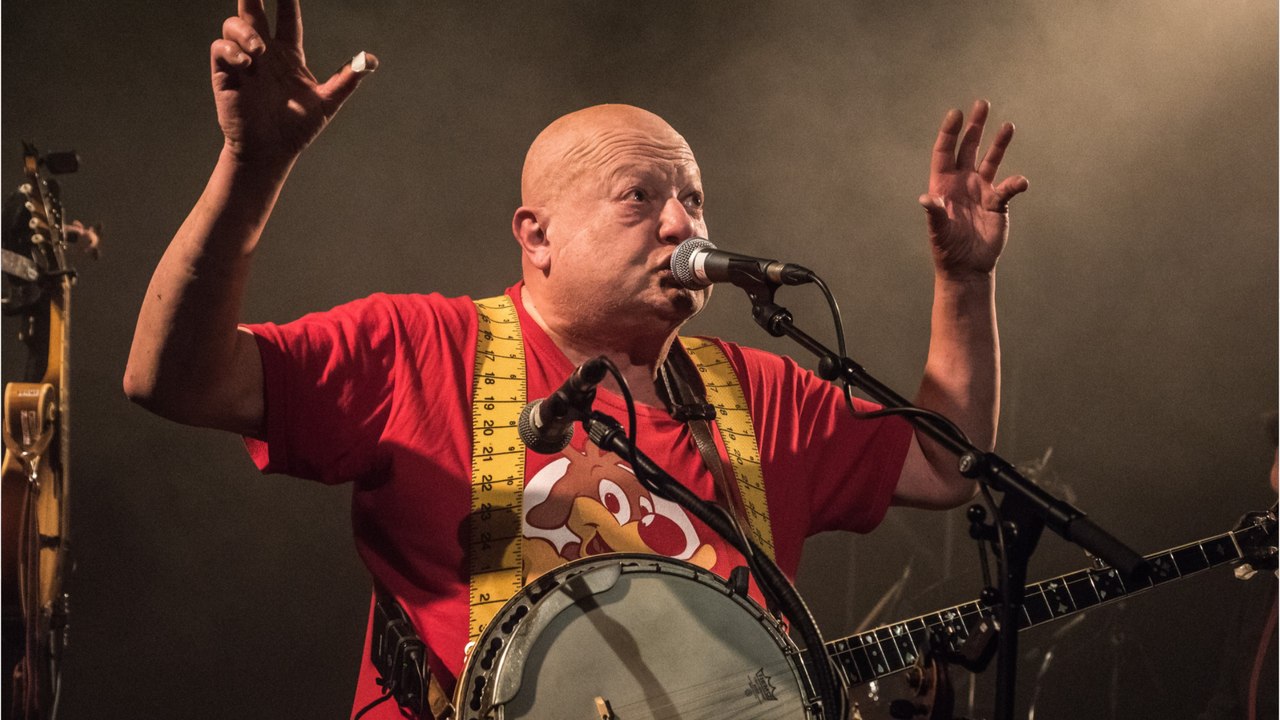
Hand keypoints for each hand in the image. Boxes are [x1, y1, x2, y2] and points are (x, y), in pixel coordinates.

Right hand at [210, 0, 376, 164]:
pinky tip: (248, 63)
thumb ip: (347, 80)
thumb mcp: (327, 102)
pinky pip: (220, 48)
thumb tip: (371, 60)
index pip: (288, 18)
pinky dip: (231, 50)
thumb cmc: (297, 128)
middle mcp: (265, 52)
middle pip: (254, 11)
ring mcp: (244, 61)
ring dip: (244, 30)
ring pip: (234, 25)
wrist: (272, 151)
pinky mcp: (226, 75)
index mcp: (289, 54)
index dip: (287, 0)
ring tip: (260, 49)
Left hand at [919, 100, 1028, 278]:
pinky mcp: (998, 202)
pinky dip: (1015, 183)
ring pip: (990, 160)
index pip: (945, 152)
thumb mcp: (937, 231)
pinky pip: (1009, 187)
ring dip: (999, 143)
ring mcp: (981, 190)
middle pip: (968, 148)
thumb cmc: (946, 249)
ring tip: (1008, 125)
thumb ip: (933, 214)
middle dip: (974, 127)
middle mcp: (962, 182)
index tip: (956, 113)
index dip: (949, 132)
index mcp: (943, 184)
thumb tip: (925, 199)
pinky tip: (1020, 183)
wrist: (966, 267)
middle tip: (981, 104)